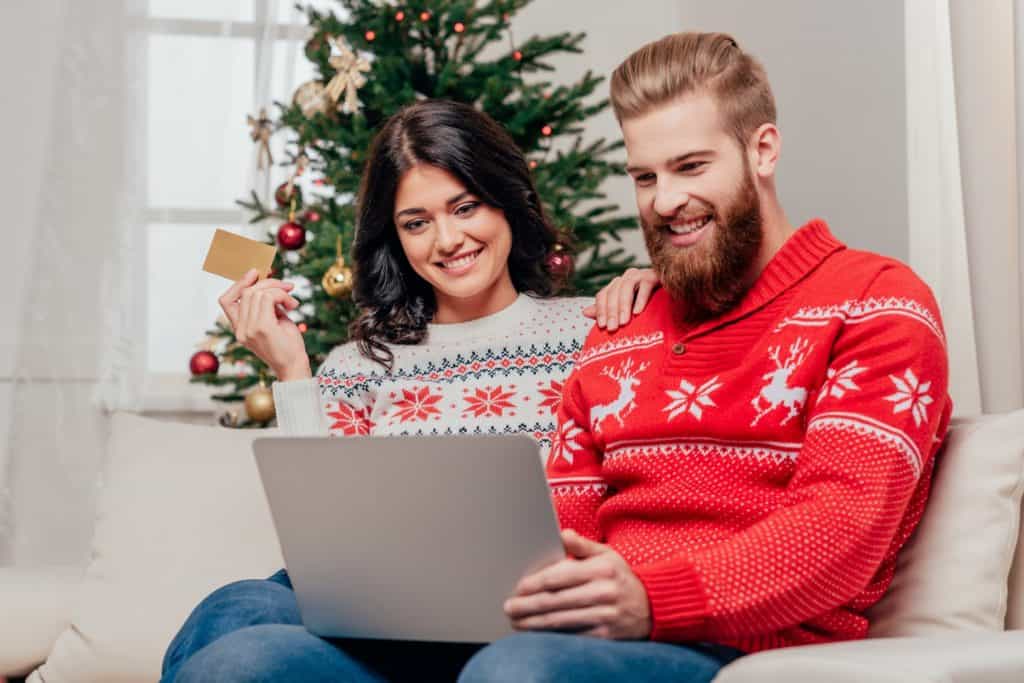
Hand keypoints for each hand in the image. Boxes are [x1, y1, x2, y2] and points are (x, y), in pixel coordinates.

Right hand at [218, 269, 310, 379]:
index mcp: (239, 328)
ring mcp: (249, 329)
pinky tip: (292, 305)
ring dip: (278, 290)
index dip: (238, 283)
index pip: (225, 300)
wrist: (295, 367)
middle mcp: (240, 329)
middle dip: (268, 283)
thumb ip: (266, 304)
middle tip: (287, 287)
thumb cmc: (287, 345)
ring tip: (291, 301)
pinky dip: (282, 296)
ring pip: (256, 293)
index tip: (256, 274)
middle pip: (245, 292)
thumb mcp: (274, 320)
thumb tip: (267, 281)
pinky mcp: (261, 328)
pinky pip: (268, 298)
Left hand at [504, 529, 650, 639]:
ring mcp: (605, 616)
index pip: (559, 577)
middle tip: (509, 607)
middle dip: (528, 606)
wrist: (654, 606)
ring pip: (561, 621)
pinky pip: (573, 635)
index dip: (535, 583)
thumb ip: (582, 545)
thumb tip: (562, 533)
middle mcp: (604, 592)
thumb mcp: (607, 554)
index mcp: (601, 569)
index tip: (518, 588)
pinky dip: (553, 635)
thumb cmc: (622, 577)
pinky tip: (538, 633)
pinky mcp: (606, 636)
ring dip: (534, 623)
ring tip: (517, 622)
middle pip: (555, 601)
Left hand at [584, 268, 659, 330]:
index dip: (600, 310)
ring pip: (626, 288)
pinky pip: (645, 285)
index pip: (603, 295)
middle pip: (613, 292)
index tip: (602, 326)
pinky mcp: (654, 275)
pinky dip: (640, 299)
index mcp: (617, 285)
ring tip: (624, 322)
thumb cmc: (649, 305)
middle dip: (611, 312)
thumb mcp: (627, 310)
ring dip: (624, 306)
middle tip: (613, 328)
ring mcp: (640, 274)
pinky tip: (638, 312)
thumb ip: (607, 311)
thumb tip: (584, 312)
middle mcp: (626, 277)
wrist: (673, 294)